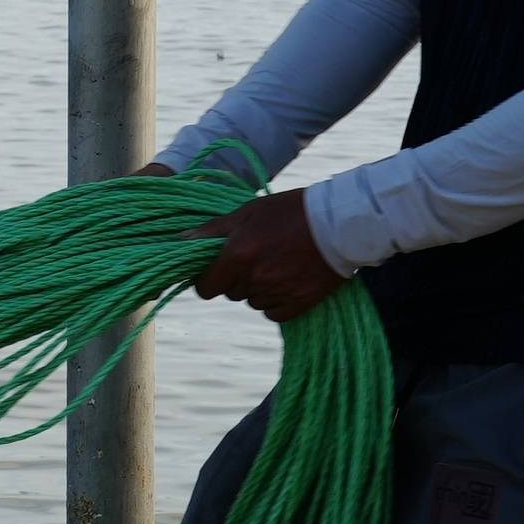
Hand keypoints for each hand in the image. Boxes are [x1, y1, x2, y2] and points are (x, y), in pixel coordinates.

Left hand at [191, 191, 346, 323]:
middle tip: (255, 257)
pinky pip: (273, 312)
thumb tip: (183, 241)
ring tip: (276, 264)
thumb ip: (214, 230)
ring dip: (257, 289)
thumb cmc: (291, 211)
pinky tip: (287, 281)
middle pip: (230, 292)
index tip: (215, 271)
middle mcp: (255, 278)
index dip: (207, 280)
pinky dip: (275, 301)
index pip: (205, 288)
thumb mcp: (248, 211)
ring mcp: (277, 293)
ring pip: (252, 302)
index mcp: (238, 255)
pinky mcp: (299, 304)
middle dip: (235, 278)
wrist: (340, 223)